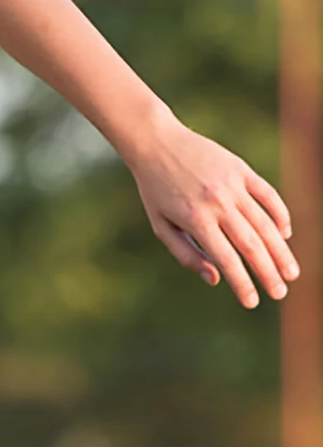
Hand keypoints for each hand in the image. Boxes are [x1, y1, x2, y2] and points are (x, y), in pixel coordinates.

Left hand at [127, 118, 298, 308]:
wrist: (157, 143)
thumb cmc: (156, 190)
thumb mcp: (160, 225)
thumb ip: (186, 254)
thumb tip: (216, 279)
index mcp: (196, 220)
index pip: (227, 259)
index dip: (242, 283)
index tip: (253, 303)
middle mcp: (218, 203)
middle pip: (252, 245)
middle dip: (268, 273)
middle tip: (280, 293)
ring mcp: (233, 185)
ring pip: (265, 224)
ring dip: (281, 251)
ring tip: (291, 273)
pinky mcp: (242, 170)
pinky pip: (268, 196)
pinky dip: (280, 216)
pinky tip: (284, 235)